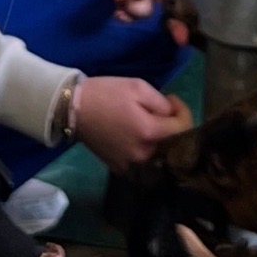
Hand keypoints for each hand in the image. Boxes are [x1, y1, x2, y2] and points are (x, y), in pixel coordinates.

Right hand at [74, 76, 191, 169]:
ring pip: (158, 155)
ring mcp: (131, 164)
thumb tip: (172, 115)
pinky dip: (145, 150)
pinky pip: (142, 161)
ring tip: (150, 122)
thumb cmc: (105, 94)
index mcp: (149, 132)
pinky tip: (137, 135)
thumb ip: (162, 103)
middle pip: (173, 145)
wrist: (73, 109)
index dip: (182, 110)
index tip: (171, 99)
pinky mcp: (119, 168)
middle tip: (163, 111)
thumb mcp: (138, 87)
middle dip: (174, 126)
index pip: (183, 128)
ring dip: (160, 140)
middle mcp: (143, 154)